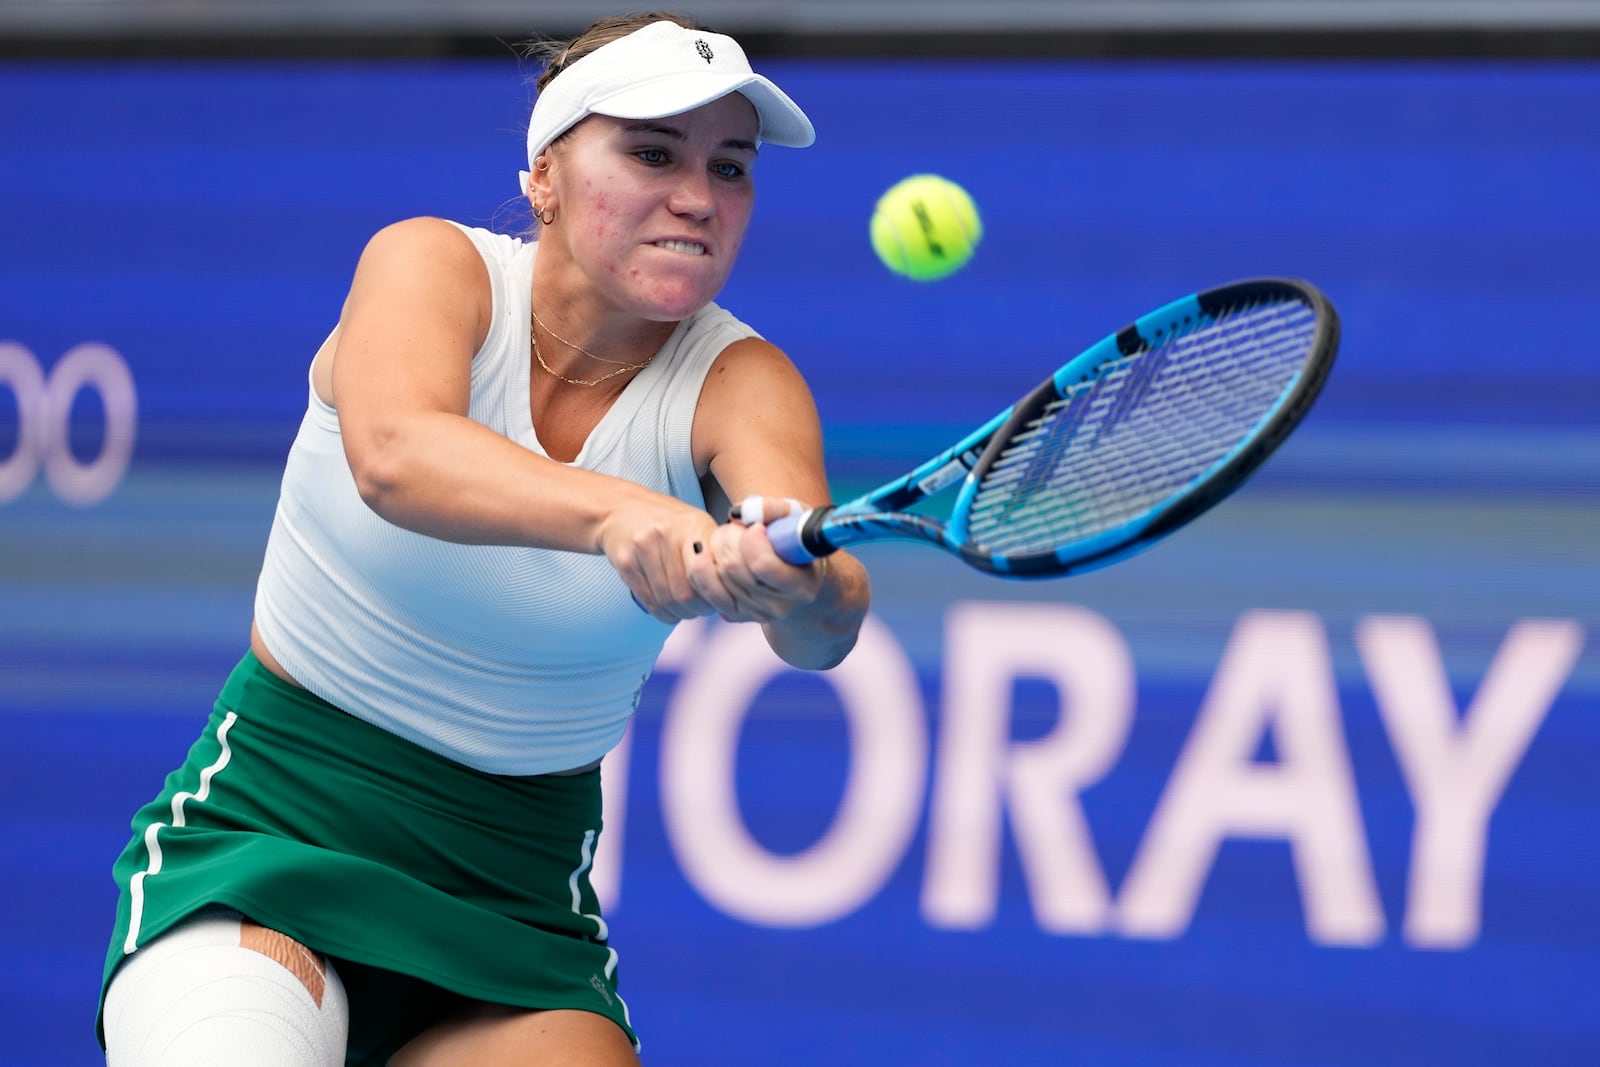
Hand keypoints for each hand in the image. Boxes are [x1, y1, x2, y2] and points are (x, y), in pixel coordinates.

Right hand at [598, 498, 721, 622]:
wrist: (620, 508)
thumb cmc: (664, 520)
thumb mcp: (695, 524)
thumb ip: (714, 550)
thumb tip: (735, 586)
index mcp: (692, 525)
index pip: (708, 573)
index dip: (716, 596)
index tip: (720, 602)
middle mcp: (666, 535)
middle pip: (686, 593)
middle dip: (697, 609)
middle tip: (702, 609)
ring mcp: (643, 548)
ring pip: (666, 599)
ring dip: (680, 613)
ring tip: (686, 610)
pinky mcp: (625, 563)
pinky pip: (648, 600)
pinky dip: (663, 613)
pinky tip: (669, 610)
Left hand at [691, 498, 826, 622]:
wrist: (798, 576)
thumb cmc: (798, 544)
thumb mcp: (798, 520)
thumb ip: (775, 509)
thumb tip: (743, 512)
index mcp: (801, 586)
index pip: (762, 565)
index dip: (751, 539)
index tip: (755, 526)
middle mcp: (779, 606)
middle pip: (733, 568)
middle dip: (729, 537)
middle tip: (737, 526)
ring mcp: (756, 614)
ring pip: (717, 576)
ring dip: (716, 547)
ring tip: (729, 535)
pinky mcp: (736, 616)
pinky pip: (706, 591)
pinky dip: (704, 567)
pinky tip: (713, 552)